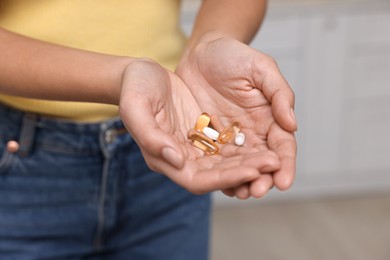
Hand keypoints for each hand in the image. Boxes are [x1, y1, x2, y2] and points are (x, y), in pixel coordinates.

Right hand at [118, 58, 280, 194]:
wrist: (142, 73)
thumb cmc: (135, 87)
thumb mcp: (136, 108)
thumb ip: (151, 137)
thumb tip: (177, 160)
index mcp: (165, 157)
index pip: (198, 180)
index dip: (225, 179)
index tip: (251, 171)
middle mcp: (183, 158)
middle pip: (219, 175)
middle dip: (246, 172)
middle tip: (273, 165)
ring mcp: (195, 146)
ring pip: (228, 162)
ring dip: (251, 163)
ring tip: (275, 158)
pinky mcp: (205, 132)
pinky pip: (229, 144)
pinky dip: (246, 147)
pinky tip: (265, 144)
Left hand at [176, 33, 296, 197]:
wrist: (201, 53)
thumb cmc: (234, 57)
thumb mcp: (261, 68)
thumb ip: (279, 94)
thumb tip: (292, 125)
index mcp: (269, 117)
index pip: (282, 146)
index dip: (284, 164)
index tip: (283, 181)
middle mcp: (252, 133)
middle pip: (261, 162)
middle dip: (262, 178)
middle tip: (258, 191)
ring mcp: (229, 138)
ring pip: (239, 166)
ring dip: (241, 181)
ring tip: (241, 193)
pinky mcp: (208, 140)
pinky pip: (214, 160)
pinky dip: (218, 174)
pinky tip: (218, 184)